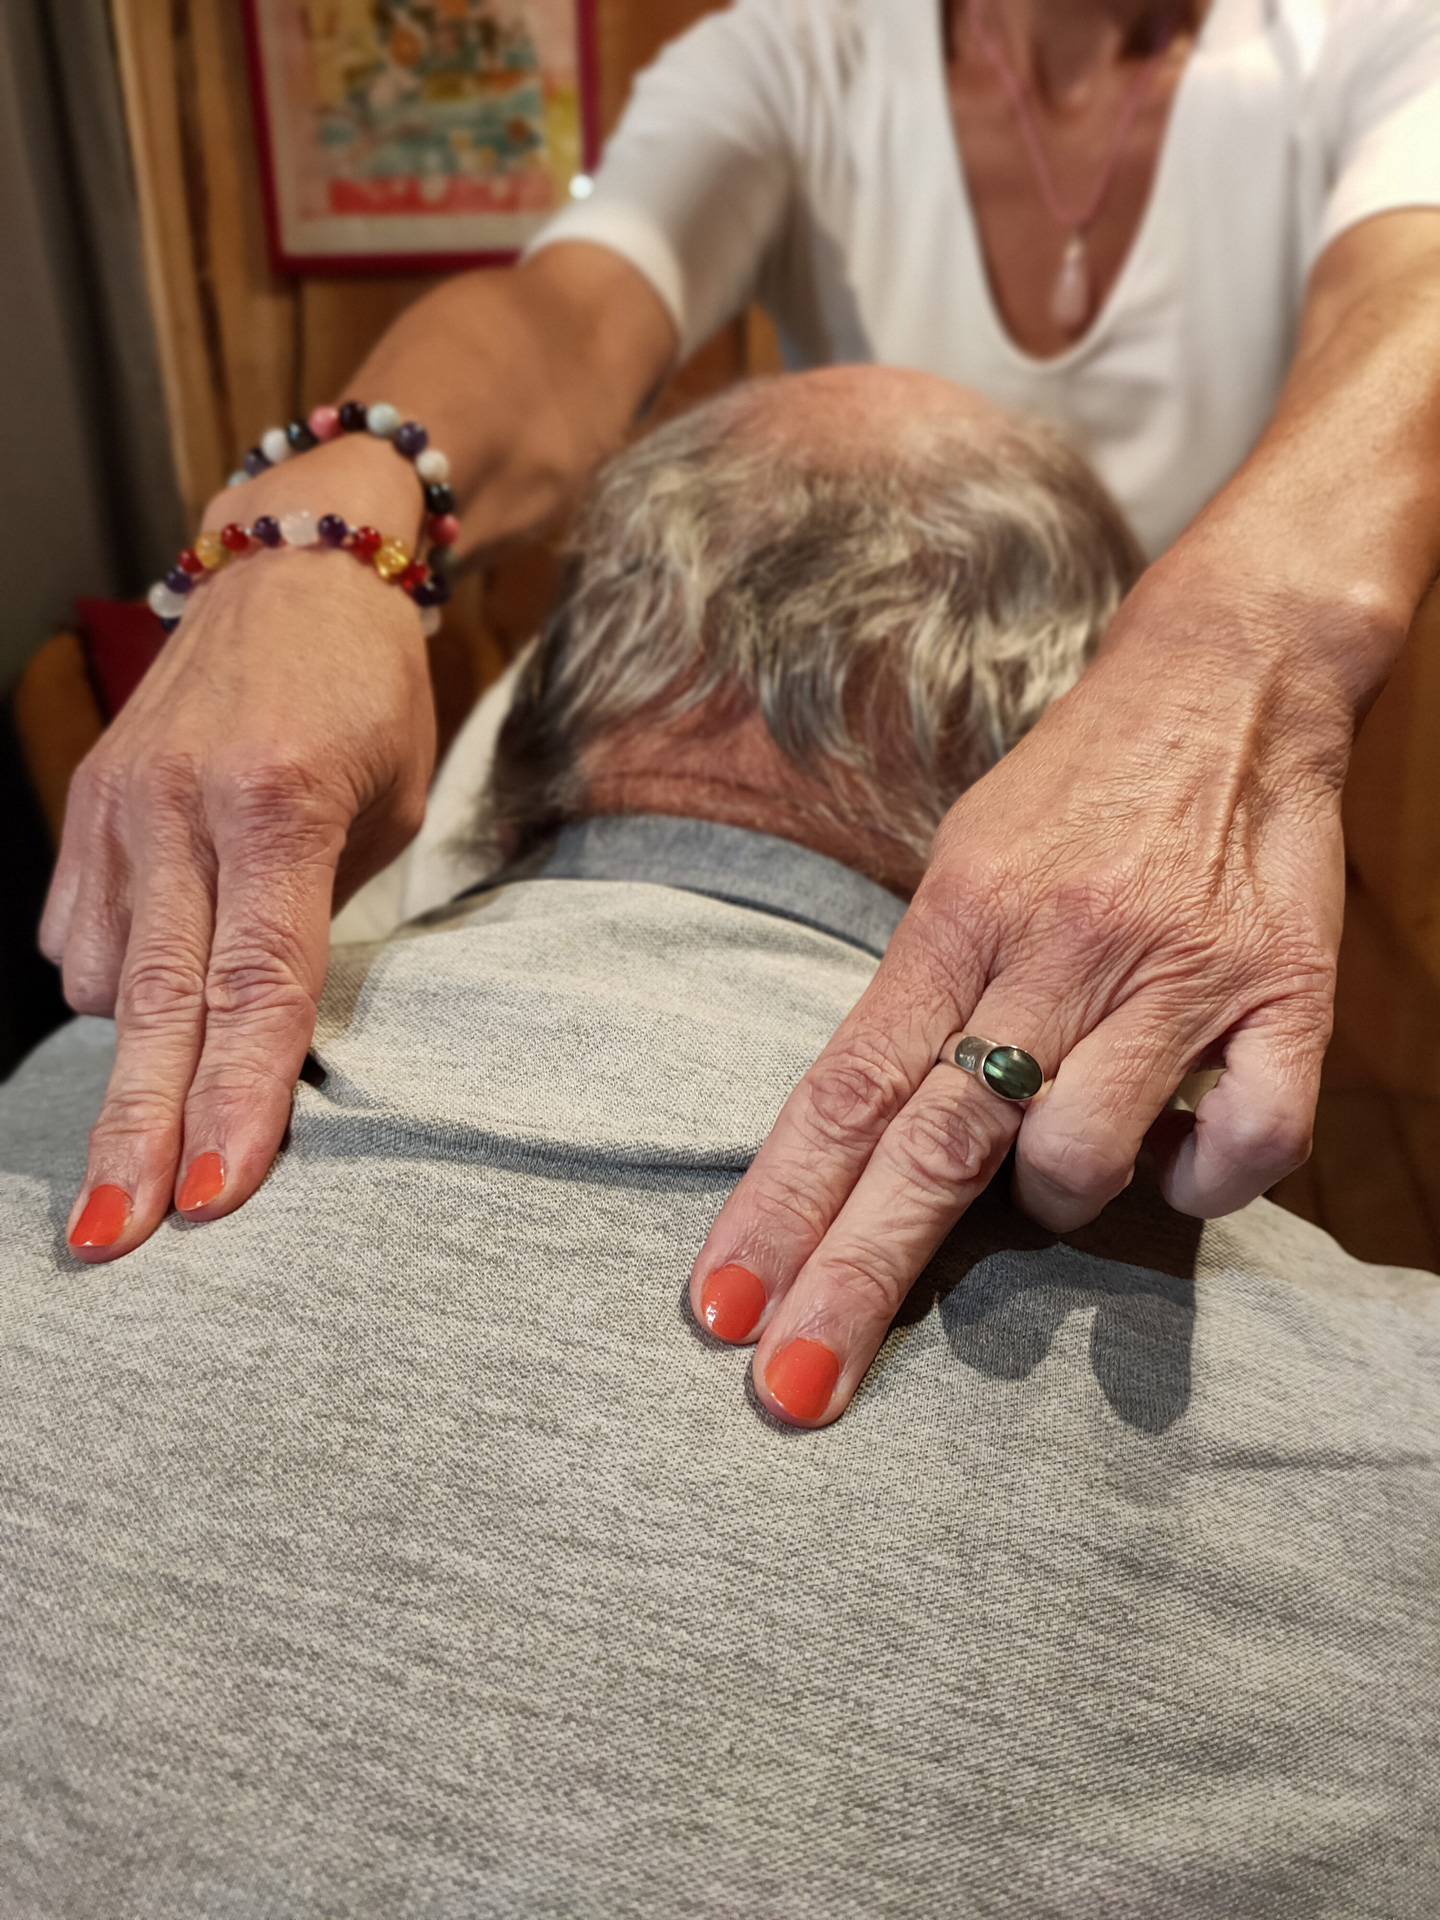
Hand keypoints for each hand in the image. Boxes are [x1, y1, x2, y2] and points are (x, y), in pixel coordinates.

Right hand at [42, 440, 435, 1259]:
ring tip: (150, 1130)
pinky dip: (107, 986)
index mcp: (279, 803)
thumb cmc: (370, 694)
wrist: (297, 568)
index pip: (260, 985)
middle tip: (116, 1236)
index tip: (218, 1192)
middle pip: (158, 1001)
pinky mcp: (85, 801)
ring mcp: (119, 802)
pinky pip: (75, 932)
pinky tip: (143, 1006)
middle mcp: (182, 804)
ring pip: (104, 975)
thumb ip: (328, 916)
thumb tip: (277, 1036)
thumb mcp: (390, 805)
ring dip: (129, 1063)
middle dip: (140, 1129)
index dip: (241, 1097)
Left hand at [689, 548, 1358, 1425]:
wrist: (1225, 680)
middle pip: (934, 1144)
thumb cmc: (1074, 790)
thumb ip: (918, 995)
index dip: (778, 1204)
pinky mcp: (1284, 992)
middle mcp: (1054, 947)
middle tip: (794, 1389)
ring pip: (1079, 1156)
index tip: (722, 1305)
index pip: (846, 1086)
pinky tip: (1182, 1159)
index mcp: (957, 915)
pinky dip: (1204, 1183)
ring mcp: (1173, 974)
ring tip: (1058, 1160)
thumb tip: (864, 1138)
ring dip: (1052, 1199)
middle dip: (855, 1277)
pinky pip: (1247, 1141)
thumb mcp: (963, 863)